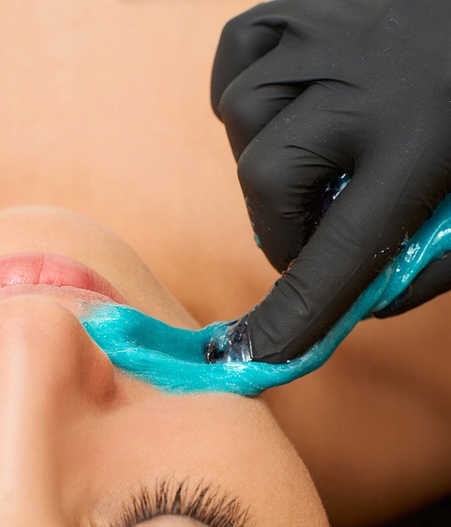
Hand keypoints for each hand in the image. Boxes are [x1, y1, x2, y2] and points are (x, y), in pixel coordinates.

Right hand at [211, 0, 450, 361]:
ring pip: (244, 116)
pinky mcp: (301, 1)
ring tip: (311, 155)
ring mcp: (327, 31)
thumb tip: (360, 302)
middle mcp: (366, 83)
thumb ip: (430, 260)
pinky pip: (236, 61)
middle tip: (313, 227)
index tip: (258, 352)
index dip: (294, 314)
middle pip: (266, 177)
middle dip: (280, 222)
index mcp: (425, 136)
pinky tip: (285, 107)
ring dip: (265, 155)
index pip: (340, 253)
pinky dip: (246, 98)